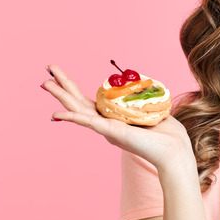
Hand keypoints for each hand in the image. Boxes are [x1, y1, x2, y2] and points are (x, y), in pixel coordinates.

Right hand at [41, 65, 194, 173]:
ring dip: (61, 97)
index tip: (60, 74)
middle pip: (78, 101)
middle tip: (47, 68)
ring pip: (78, 110)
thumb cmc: (166, 133)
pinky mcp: (112, 133)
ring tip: (45, 84)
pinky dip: (72, 118)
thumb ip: (141, 99)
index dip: (74, 88)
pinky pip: (88, 123)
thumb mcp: (150, 109)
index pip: (88, 100)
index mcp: (112, 118)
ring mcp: (106, 129)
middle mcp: (105, 123)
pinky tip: (57, 114)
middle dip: (62, 85)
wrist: (173, 150)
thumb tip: (140, 86)